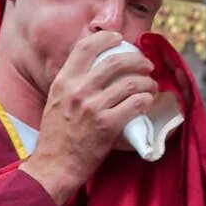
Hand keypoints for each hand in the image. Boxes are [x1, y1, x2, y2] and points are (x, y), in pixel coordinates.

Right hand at [21, 32, 156, 204]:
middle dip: (138, 60)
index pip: (85, 47)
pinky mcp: (107, 126)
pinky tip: (148, 102)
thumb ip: (73, 84)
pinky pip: (136, 104)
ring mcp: (93, 108)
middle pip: (116, 61)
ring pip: (131, 83)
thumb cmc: (56, 136)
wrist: (54, 166)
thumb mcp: (57, 101)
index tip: (120, 39)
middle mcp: (78, 90)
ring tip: (151, 86)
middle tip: (146, 65)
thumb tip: (95, 68)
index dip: (106, 38)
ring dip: (148, 82)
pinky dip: (146, 100)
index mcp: (64, 81)